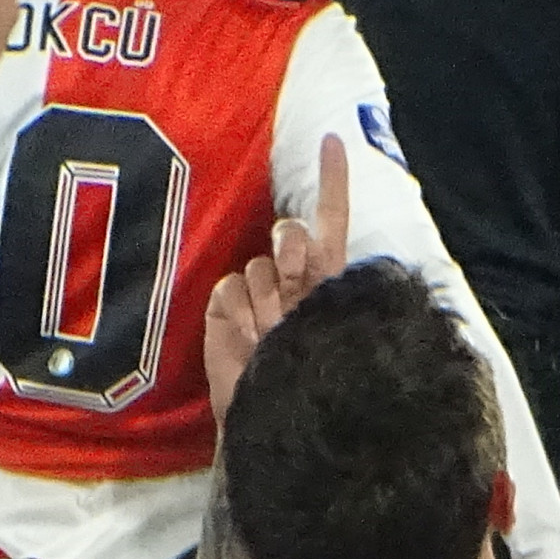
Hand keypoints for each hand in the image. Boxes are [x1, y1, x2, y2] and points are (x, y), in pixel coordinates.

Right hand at [203, 132, 350, 420]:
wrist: (273, 419)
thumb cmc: (315, 379)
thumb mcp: (330, 329)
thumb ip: (319, 284)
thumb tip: (295, 244)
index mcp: (329, 279)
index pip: (332, 220)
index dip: (333, 180)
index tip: (332, 139)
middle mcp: (293, 278)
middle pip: (289, 232)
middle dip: (291, 248)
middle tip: (293, 281)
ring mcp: (257, 291)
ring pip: (257, 267)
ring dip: (266, 302)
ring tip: (273, 338)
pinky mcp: (226, 306)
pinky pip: (230, 289)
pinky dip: (239, 312)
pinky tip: (248, 339)